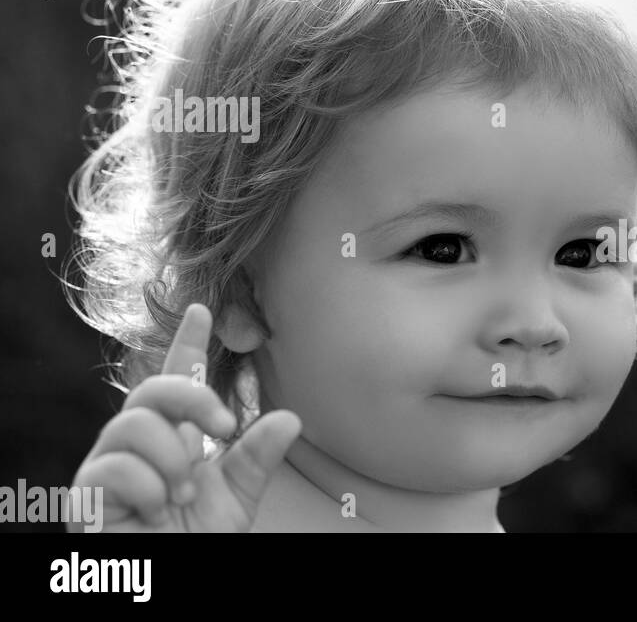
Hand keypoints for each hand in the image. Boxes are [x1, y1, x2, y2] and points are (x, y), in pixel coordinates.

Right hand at [69, 303, 300, 531]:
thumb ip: (257, 460)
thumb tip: (291, 418)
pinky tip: (155, 513)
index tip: (202, 309)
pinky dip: (148, 490)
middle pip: (154, 389)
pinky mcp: (85, 496)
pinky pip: (115, 466)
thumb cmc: (195, 545)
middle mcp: (136, 447)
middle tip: (226, 427)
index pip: (176, 383)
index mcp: (174, 440)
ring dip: (172, 459)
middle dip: (195, 398)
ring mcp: (107, 468)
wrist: (168, 587)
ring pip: (133, 423)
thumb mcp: (236, 499)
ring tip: (181, 496)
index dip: (187, 345)